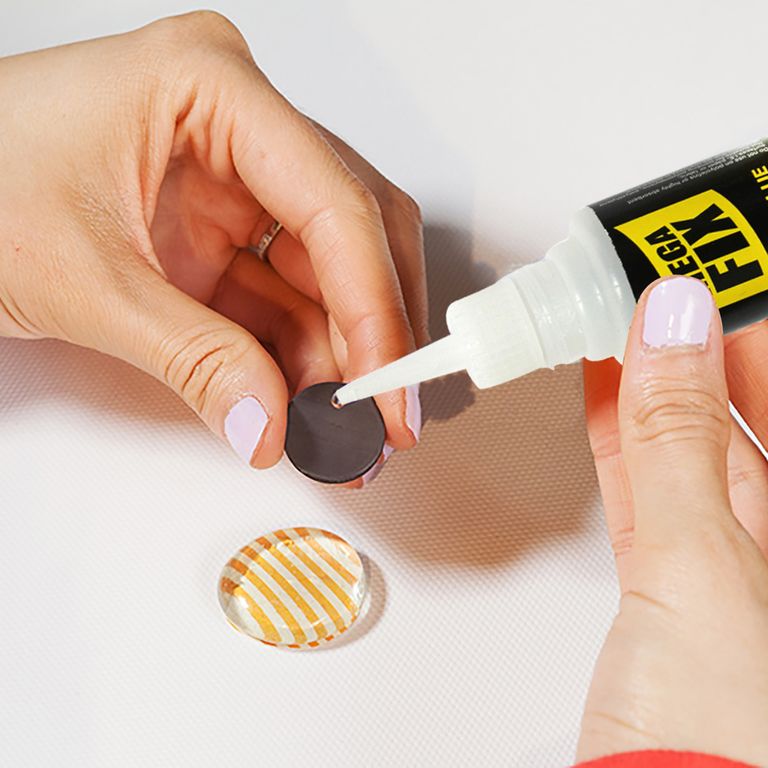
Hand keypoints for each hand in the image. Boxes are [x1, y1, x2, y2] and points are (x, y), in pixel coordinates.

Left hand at [0, 12, 426, 472]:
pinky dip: (300, 355)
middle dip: (372, 334)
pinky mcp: (216, 233)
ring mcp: (230, 182)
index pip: (333, 203)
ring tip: (345, 431)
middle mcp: (237, 127)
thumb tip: (269, 424)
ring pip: (326, 273)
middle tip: (386, 414)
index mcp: (210, 88)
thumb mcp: (84, 278)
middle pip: (350, 233)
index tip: (388, 387)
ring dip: (341, 355)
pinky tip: (308, 405)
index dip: (374, 306)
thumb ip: (192, 357)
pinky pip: (281, 296)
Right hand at [579, 276, 767, 764]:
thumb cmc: (730, 742)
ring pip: (692, 439)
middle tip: (663, 274)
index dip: (755, 322)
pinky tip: (602, 383)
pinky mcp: (666, 578)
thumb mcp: (707, 561)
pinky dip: (620, 429)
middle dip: (705, 336)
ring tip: (623, 312)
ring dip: (654, 374)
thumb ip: (682, 438)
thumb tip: (676, 322)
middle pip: (752, 407)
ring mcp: (727, 558)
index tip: (717, 262)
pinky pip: (647, 481)